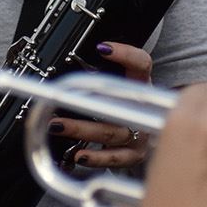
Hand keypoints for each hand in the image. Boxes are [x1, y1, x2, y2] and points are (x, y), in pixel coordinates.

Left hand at [54, 42, 156, 168]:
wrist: (150, 137)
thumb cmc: (127, 109)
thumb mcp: (122, 89)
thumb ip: (104, 80)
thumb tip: (71, 76)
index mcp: (142, 86)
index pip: (141, 64)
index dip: (126, 54)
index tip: (102, 48)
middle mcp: (144, 109)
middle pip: (119, 102)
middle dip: (89, 101)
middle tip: (62, 97)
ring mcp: (141, 133)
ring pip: (111, 132)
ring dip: (81, 129)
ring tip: (57, 126)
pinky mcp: (134, 155)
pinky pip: (115, 158)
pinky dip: (96, 158)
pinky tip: (79, 156)